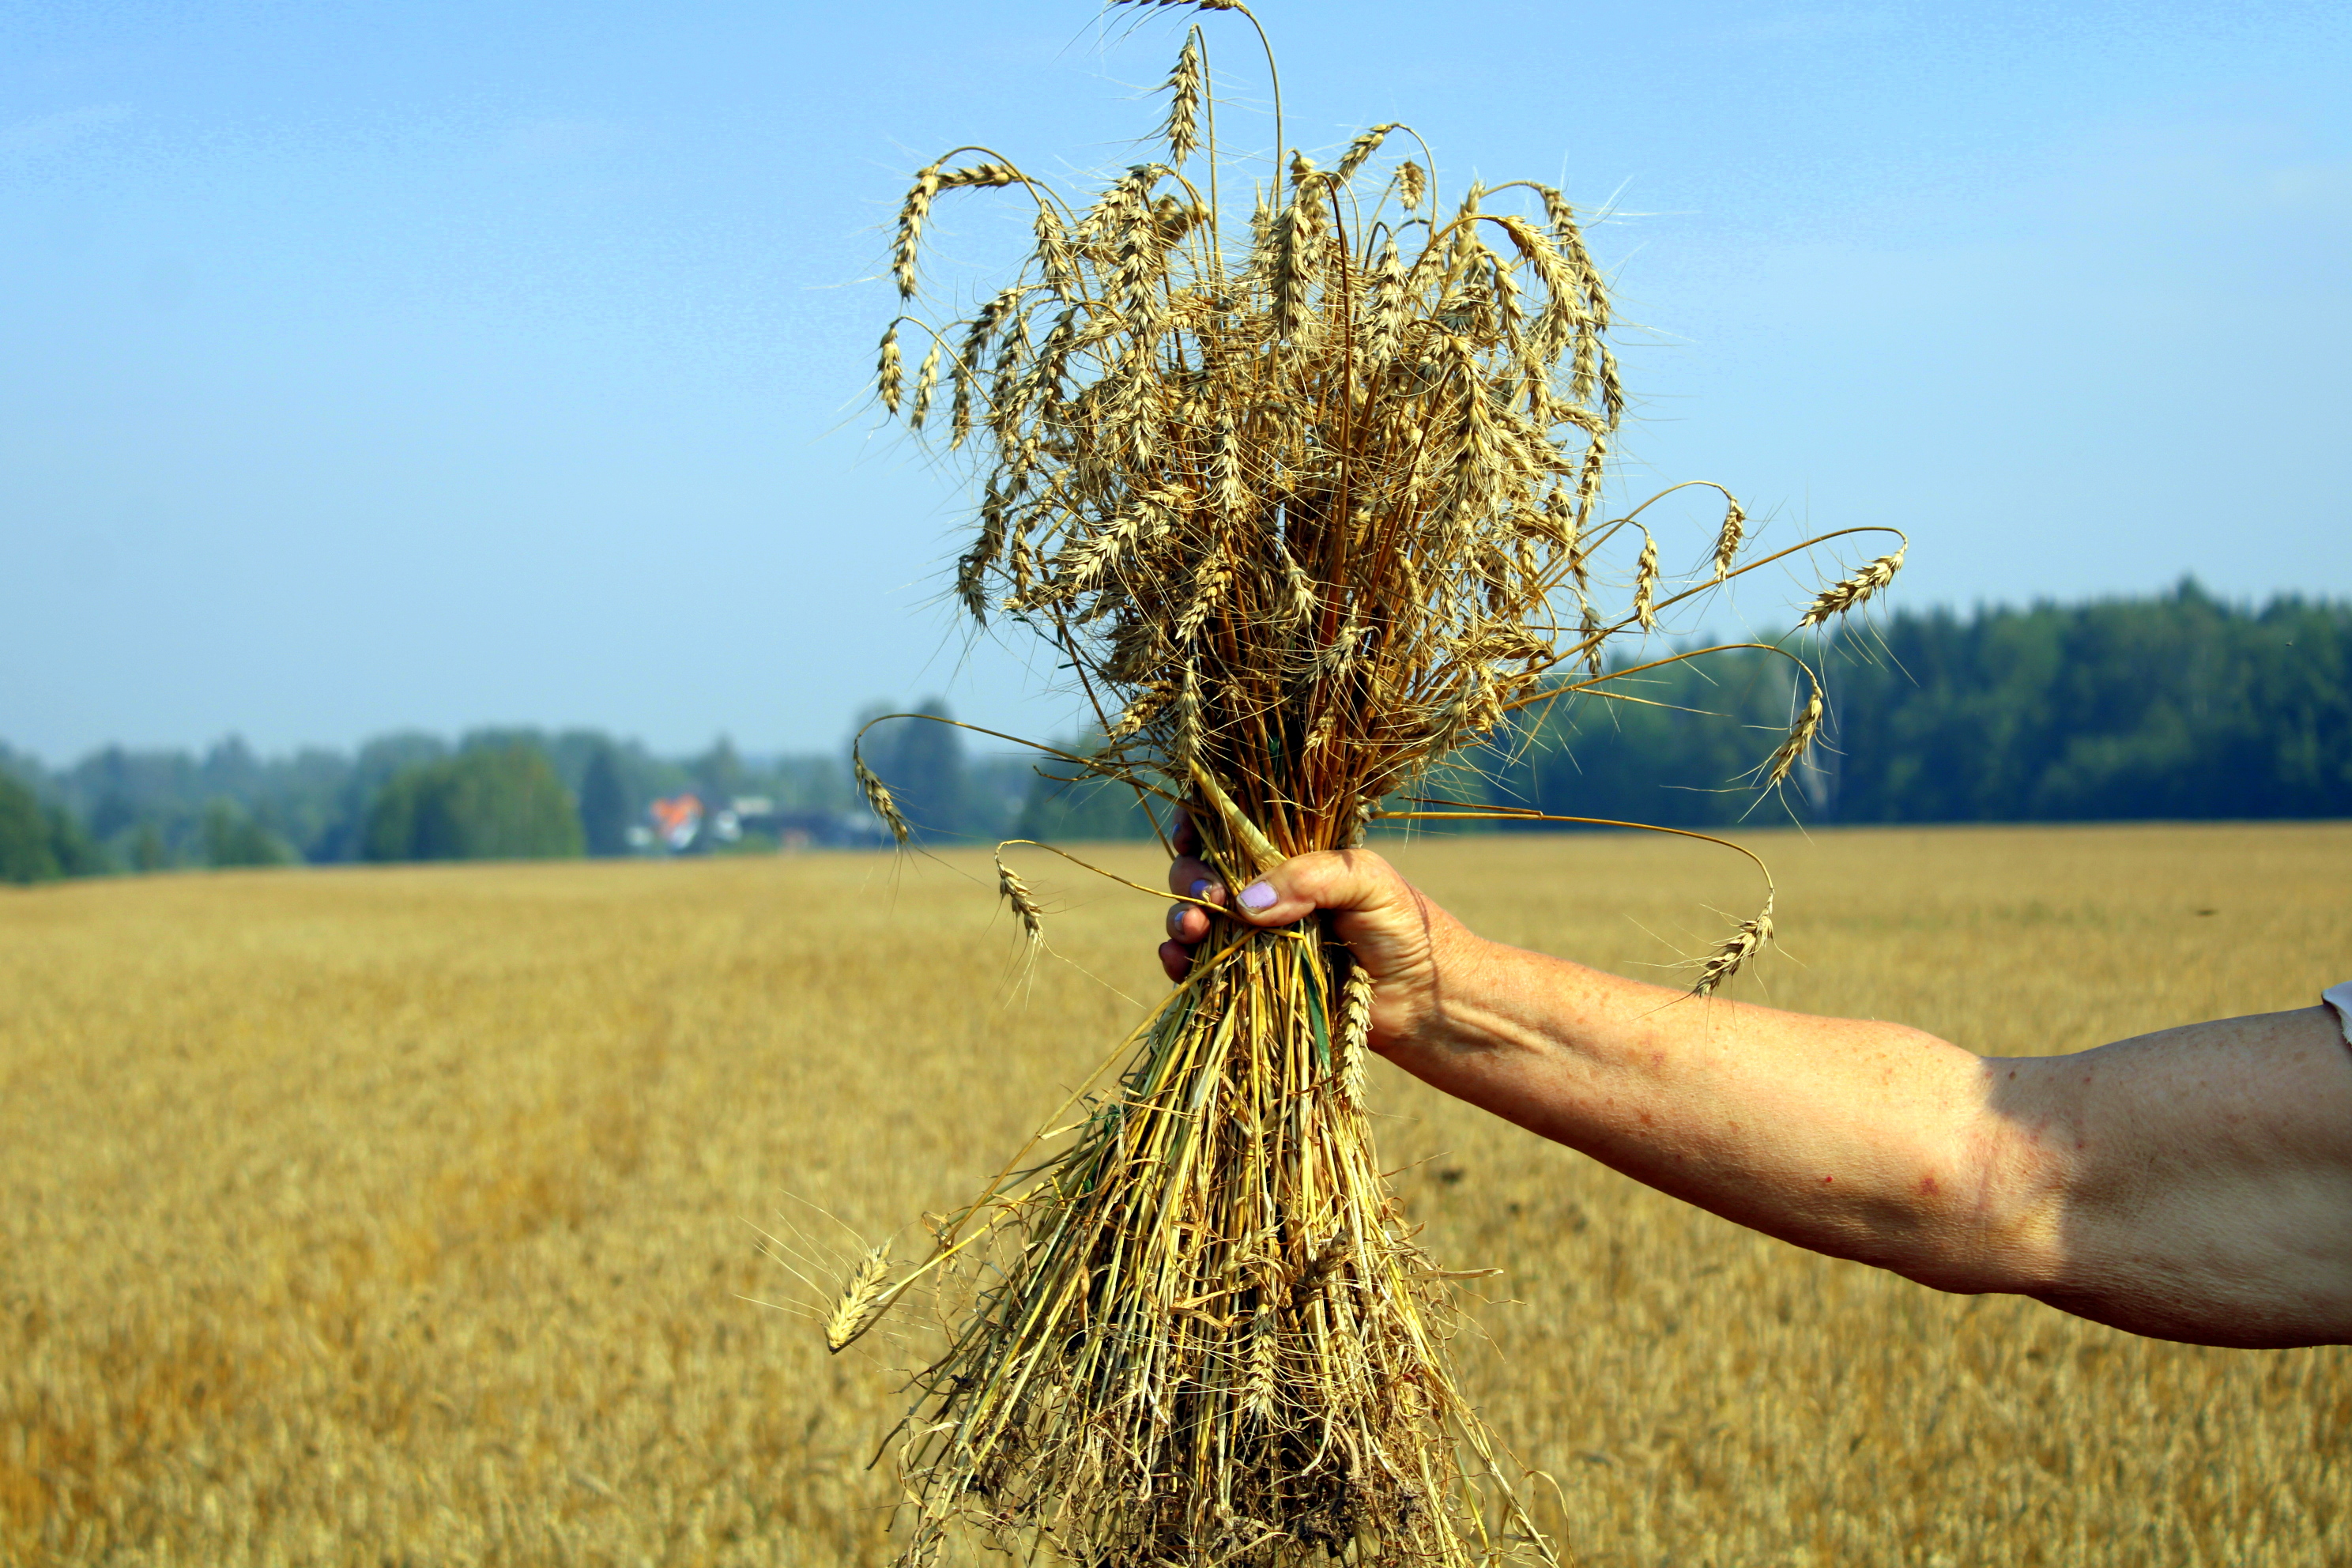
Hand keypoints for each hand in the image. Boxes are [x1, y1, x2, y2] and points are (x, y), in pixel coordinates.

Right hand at [1159, 813, 1483, 1053]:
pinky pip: (1200, 970)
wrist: (1425, 1002)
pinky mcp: (1252, 984)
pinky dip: (1179, 964)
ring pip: (1196, 919)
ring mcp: (1256, 940)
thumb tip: (1244, 904)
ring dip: (1182, 919)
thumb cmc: (1405, 928)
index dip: (1203, 825)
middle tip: (1210, 896)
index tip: (1190, 833)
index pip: (1234, 830)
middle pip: (1203, 872)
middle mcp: (1268, 894)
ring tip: (1195, 929)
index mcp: (1292, 858)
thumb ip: (1309, 878)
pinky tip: (1180, 962)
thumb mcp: (1365, 881)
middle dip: (1190, 878)